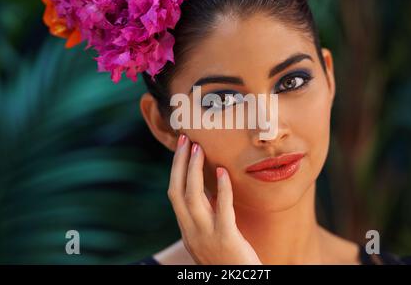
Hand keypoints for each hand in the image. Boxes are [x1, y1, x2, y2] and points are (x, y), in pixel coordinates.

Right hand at [167, 134, 261, 264]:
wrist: (236, 281)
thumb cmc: (228, 260)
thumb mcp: (210, 237)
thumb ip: (206, 216)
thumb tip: (210, 190)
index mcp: (187, 230)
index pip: (174, 194)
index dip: (176, 170)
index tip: (181, 149)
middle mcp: (191, 232)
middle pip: (177, 192)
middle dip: (180, 164)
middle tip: (186, 140)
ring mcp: (207, 235)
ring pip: (193, 198)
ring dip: (194, 170)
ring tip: (199, 148)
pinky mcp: (227, 238)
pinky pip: (222, 209)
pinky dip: (221, 188)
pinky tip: (223, 172)